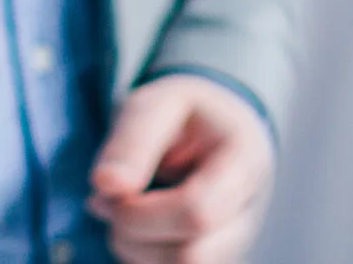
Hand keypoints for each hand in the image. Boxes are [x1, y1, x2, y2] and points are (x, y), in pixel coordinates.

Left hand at [88, 73, 274, 263]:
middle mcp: (247, 211)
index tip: (112, 188)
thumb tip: (105, 185)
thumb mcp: (156, 104)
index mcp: (245, 161)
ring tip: (119, 207)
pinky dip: (140, 256)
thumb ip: (131, 142)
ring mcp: (235, 242)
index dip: (141, 212)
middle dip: (133, 233)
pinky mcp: (215, 259)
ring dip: (131, 247)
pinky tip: (134, 225)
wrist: (216, 128)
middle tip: (105, 201)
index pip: (198, 212)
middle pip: (190, 255)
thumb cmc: (185, 113)